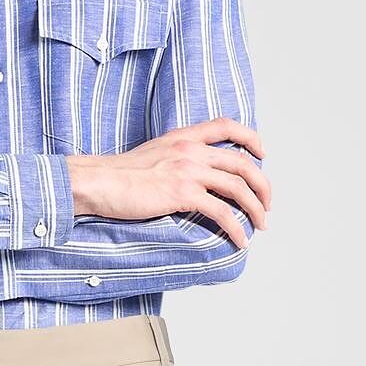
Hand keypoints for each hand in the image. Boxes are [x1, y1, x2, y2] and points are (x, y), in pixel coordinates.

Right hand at [66, 120, 271, 243]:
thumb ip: (174, 157)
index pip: (226, 125)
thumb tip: (187, 177)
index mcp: (183, 137)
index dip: (250, 138)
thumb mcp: (152, 154)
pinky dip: (236, 228)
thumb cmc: (118, 175)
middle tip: (266, 204)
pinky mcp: (183, 193)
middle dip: (262, 185)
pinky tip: (240, 240)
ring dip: (255, 208)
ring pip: (238, 187)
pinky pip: (221, 212)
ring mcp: (188, 170)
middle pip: (242, 162)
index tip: (262, 153)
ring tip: (260, 225)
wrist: (99, 181)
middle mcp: (191, 149)